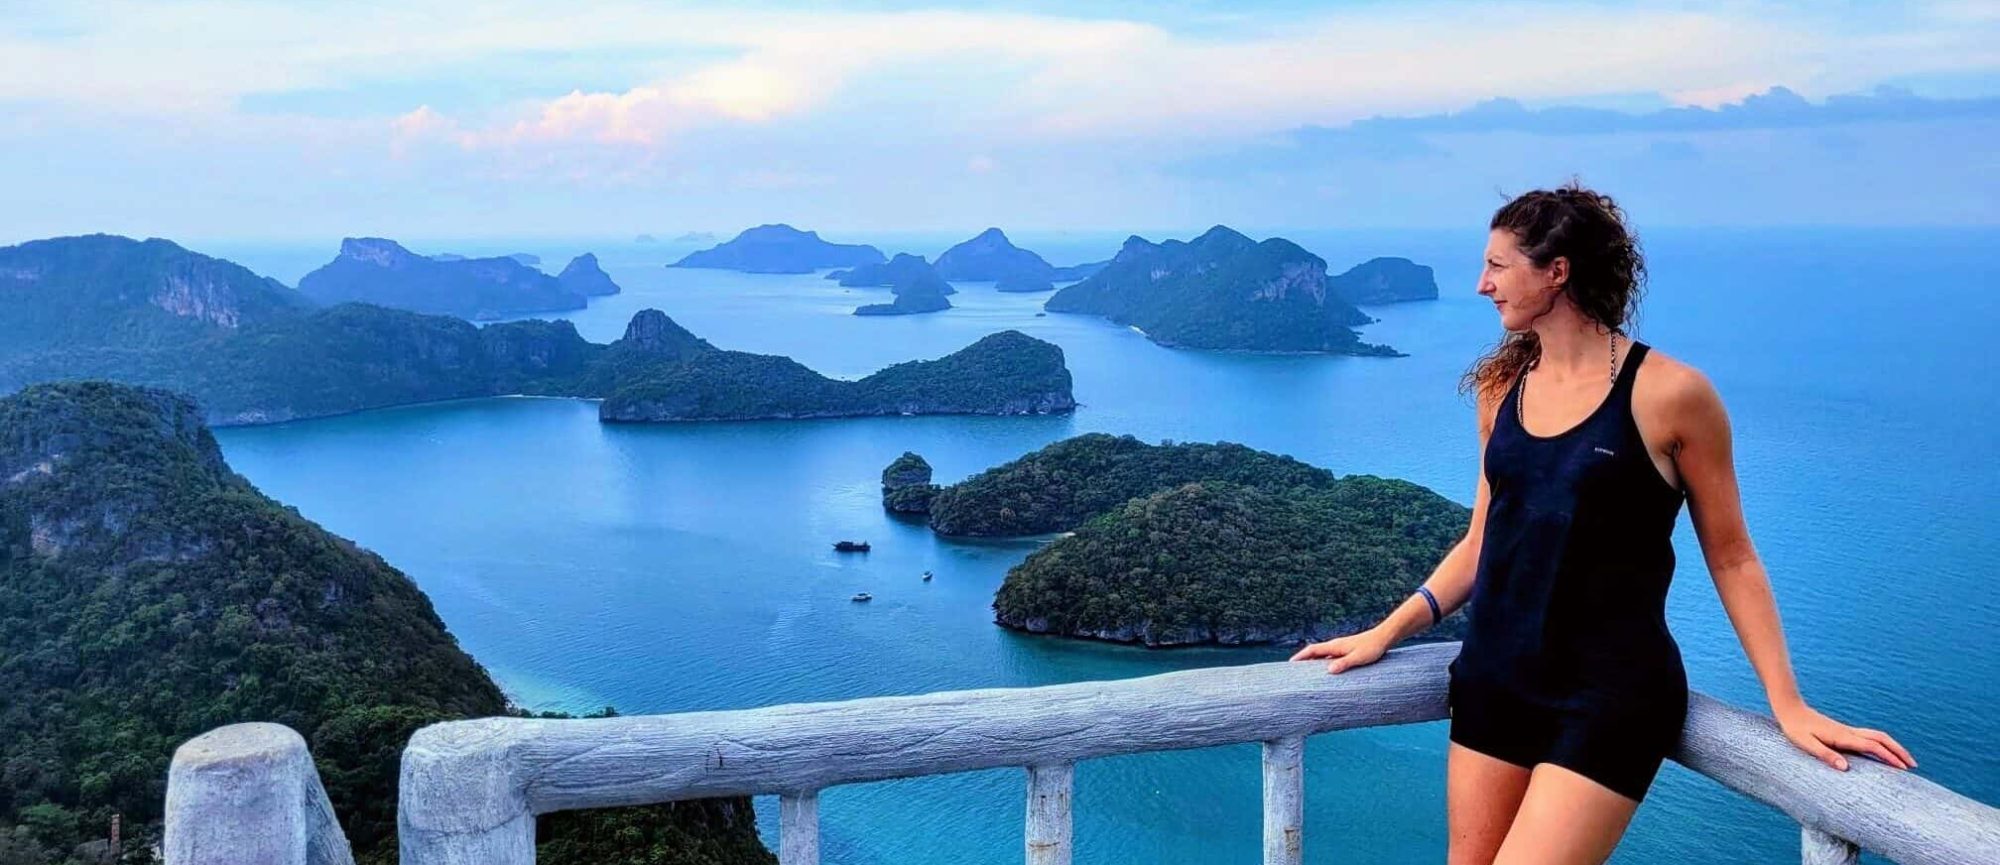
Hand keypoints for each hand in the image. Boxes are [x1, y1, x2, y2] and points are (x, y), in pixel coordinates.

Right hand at [1289, 629, 1388, 673]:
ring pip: (1322, 655)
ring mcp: (1340, 648)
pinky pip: (1330, 657)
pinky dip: (1323, 662)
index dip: (1300, 657)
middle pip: (1314, 652)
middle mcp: (1335, 646)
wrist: (1383, 638)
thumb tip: (1329, 670)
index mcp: (1335, 646)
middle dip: (1303, 659)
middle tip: (1294, 670)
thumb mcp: (1358, 658)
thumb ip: (1344, 663)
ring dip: (1313, 661)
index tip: (1290, 663)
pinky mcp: (1347, 650)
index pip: (1312, 650)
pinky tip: (1326, 670)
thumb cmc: (1372, 648)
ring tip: (1306, 672)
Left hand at [1773, 702, 1915, 771]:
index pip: (1872, 747)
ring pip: (1877, 736)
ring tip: (1904, 760)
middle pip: (1881, 739)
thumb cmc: (1796, 729)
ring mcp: (1847, 730)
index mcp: (1842, 736)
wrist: (1790, 710)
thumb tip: (1845, 768)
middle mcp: (1848, 732)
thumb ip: (1825, 755)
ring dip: (1893, 746)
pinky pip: (1869, 736)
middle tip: (1913, 765)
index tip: (1903, 769)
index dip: (1889, 757)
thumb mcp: (1806, 744)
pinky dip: (1882, 743)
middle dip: (1898, 751)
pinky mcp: (1844, 731)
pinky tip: (1883, 752)